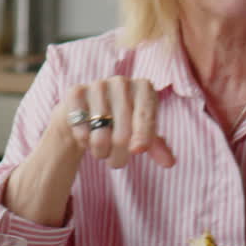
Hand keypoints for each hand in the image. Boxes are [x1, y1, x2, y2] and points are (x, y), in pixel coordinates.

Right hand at [53, 76, 175, 168]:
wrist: (86, 111)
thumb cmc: (120, 122)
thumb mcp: (141, 132)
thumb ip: (156, 146)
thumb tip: (169, 163)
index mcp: (144, 88)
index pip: (145, 116)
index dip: (143, 135)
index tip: (137, 151)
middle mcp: (122, 82)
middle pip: (123, 132)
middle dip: (119, 155)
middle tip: (116, 163)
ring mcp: (98, 85)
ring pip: (100, 135)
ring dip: (101, 152)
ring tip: (101, 150)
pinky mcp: (76, 92)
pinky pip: (81, 129)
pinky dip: (83, 140)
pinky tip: (86, 135)